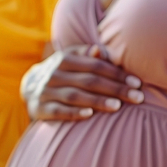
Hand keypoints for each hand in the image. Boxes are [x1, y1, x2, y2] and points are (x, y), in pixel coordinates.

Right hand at [22, 46, 143, 120]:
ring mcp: (45, 92)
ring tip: (117, 106)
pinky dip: (73, 113)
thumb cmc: (62, 72)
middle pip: (88, 81)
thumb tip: (101, 51)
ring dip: (97, 100)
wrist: (30, 87)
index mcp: (64, 59)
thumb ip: (88, 55)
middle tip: (137, 98)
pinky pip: (58, 111)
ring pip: (74, 96)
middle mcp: (53, 74)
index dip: (117, 74)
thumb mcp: (72, 58)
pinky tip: (89, 115)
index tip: (137, 84)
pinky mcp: (39, 108)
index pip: (95, 66)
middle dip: (114, 89)